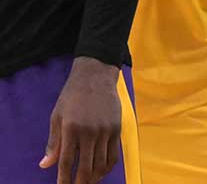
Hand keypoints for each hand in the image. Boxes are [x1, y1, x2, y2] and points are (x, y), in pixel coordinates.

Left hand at [40, 57, 121, 183]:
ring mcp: (106, 130)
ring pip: (102, 163)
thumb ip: (53, 142)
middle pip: (87, 166)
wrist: (96, 77)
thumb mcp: (57, 117)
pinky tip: (101, 171)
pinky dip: (108, 166)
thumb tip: (45, 164)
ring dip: (95, 177)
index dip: (64, 178)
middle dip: (81, 182)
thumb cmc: (72, 96)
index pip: (66, 161)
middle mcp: (90, 131)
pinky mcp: (117, 128)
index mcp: (71, 128)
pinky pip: (114, 154)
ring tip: (88, 182)